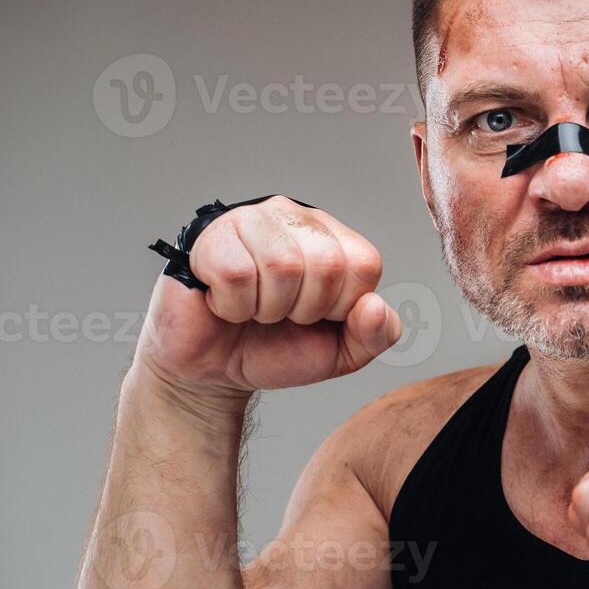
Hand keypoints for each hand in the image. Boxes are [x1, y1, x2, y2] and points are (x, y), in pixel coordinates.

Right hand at [136, 196, 400, 395]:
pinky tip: (225, 303)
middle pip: (326, 263)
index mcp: (334, 239)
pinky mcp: (211, 237)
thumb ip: (377, 333)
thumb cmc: (277, 348)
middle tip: (281, 315)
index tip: (317, 316)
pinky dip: (233, 305)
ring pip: (282, 265)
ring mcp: (252, 221)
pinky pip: (236, 273)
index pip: (363, 263)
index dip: (342, 305)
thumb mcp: (343, 352)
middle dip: (305, 309)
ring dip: (267, 308)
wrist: (217, 369)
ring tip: (253, 309)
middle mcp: (295, 219)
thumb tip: (375, 306)